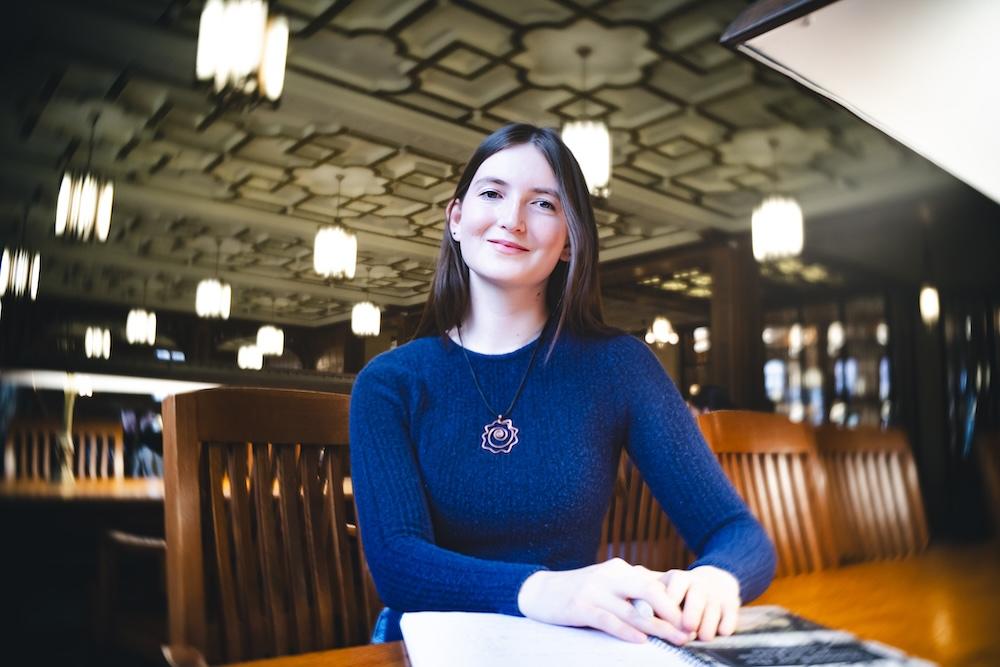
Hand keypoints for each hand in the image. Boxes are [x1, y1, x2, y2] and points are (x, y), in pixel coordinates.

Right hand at [516, 558, 692, 643]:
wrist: (540, 591)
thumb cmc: (579, 591)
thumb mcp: (608, 584)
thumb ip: (633, 587)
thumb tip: (666, 592)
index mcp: (619, 569)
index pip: (654, 583)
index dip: (676, 600)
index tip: (694, 617)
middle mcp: (609, 575)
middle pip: (648, 591)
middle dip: (672, 611)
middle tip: (690, 629)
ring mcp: (594, 590)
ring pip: (632, 609)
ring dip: (657, 626)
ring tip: (677, 639)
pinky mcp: (580, 606)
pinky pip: (608, 619)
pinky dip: (626, 630)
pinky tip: (641, 640)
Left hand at [659, 565, 740, 641]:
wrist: (714, 581)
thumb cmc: (681, 591)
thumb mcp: (666, 586)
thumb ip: (653, 593)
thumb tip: (642, 600)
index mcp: (679, 578)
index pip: (676, 585)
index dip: (671, 602)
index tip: (665, 618)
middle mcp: (699, 583)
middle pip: (697, 595)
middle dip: (693, 612)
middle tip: (687, 627)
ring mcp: (716, 593)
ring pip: (714, 606)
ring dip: (709, 622)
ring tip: (703, 637)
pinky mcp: (732, 603)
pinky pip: (732, 613)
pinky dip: (728, 622)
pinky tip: (722, 631)